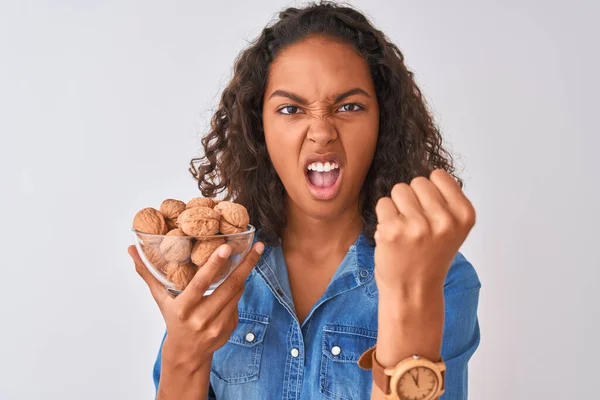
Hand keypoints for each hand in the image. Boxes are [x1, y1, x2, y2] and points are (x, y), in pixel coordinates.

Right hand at [128, 241, 263, 368]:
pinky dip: (238, 290)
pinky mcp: (230, 328)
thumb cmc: (173, 319)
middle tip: (257, 246)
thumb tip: (131, 249)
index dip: (214, 265)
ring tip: (252, 254)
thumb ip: (148, 273)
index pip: (201, 283)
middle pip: (229, 286)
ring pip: (237, 293)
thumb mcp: (160, 298)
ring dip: (244, 274)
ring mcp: (218, 325)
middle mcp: (201, 318)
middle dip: (246, 264)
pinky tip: (238, 280)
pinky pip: (238, 303)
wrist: (186, 353)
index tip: (227, 247)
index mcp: (183, 308)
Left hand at [373, 169, 475, 292]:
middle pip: (417, 181)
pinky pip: (383, 203)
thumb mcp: (452, 228)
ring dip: (397, 206)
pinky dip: (384, 217)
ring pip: (399, 189)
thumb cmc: (429, 257)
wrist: (413, 291)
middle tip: (416, 226)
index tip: (431, 214)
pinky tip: (393, 236)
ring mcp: (418, 225)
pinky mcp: (394, 231)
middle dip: (413, 199)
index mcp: (464, 215)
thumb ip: (446, 199)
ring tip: (404, 230)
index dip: (430, 192)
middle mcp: (444, 220)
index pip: (438, 175)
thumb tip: (430, 172)